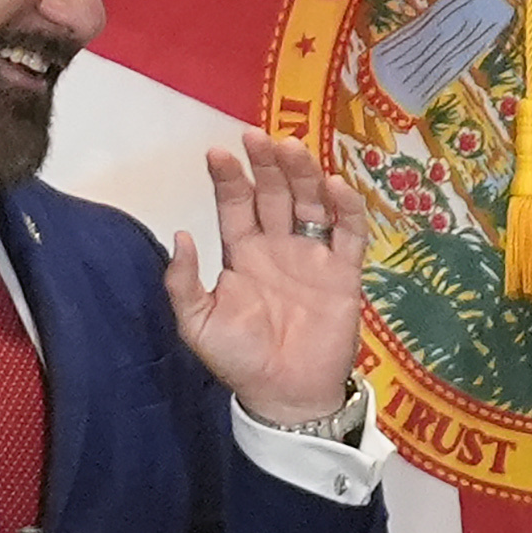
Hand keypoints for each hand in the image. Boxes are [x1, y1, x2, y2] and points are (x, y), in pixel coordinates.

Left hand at [161, 131, 369, 426]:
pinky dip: (346, 208)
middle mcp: (278, 245)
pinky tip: (335, 186)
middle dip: (267, 164)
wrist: (285, 396)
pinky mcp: (345, 273)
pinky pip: (349, 234)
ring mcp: (313, 256)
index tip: (218, 153)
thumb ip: (183, 283)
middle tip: (258, 137)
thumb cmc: (240, 360)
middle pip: (274, 192)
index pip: (236, 203)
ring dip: (303, 173)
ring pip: (310, 203)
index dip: (228, 178)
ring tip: (292, 148)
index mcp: (242, 253)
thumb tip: (182, 235)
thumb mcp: (197, 324)